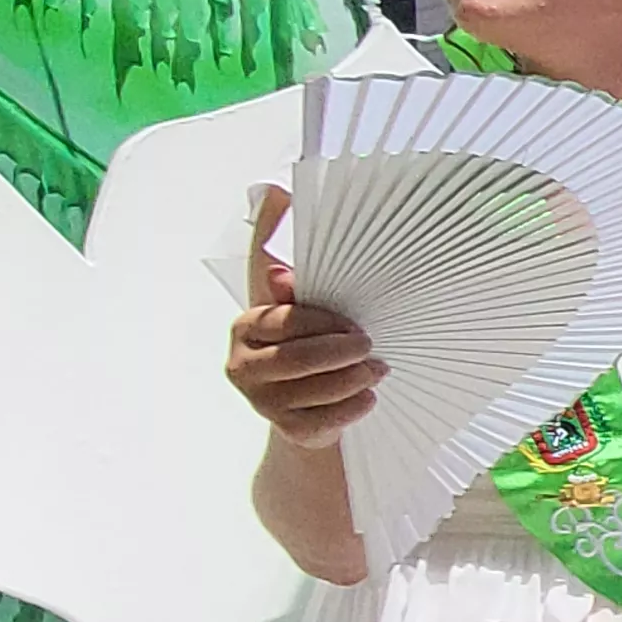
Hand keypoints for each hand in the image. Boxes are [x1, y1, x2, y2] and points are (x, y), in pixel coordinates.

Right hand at [226, 187, 382, 445]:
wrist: (304, 406)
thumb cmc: (306, 341)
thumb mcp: (300, 301)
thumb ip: (291, 261)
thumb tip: (271, 193)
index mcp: (245, 326)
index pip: (279, 318)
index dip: (314, 316)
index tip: (344, 314)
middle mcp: (243, 364)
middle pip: (294, 358)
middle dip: (338, 349)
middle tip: (368, 342)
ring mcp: (262, 400)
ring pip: (313, 390)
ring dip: (352, 377)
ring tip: (378, 367)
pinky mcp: (286, 428)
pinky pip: (324, 419)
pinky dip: (352, 406)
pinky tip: (369, 395)